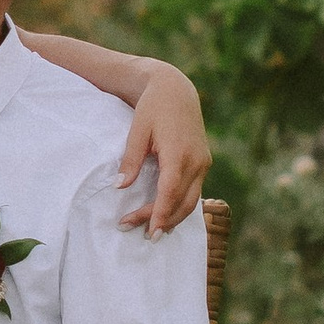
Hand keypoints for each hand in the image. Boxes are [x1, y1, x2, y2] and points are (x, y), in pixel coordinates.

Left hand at [117, 65, 208, 233]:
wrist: (176, 90)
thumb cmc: (153, 107)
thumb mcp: (137, 130)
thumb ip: (130, 159)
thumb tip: (119, 186)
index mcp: (179, 153)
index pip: (170, 192)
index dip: (160, 214)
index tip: (150, 231)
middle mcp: (197, 161)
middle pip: (182, 202)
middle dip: (163, 221)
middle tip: (142, 234)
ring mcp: (203, 162)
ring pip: (192, 200)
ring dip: (174, 217)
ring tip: (154, 230)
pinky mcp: (204, 162)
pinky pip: (195, 190)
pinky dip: (182, 204)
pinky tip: (168, 214)